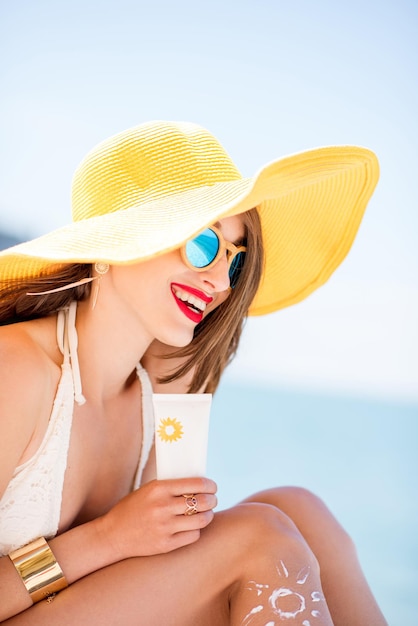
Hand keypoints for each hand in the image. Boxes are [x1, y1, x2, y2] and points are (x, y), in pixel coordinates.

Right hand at [98, 477, 216, 559]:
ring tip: (206, 513)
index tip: (213, 487)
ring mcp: (164, 527)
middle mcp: (163, 507)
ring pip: (201, 520)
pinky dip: (196, 530)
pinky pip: (193, 536)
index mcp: (159, 488)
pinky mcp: (165, 544)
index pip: (196, 484)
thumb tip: (199, 485)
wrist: (113, 534)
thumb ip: (171, 487)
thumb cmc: (133, 508)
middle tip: (213, 499)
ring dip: (208, 515)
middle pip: (202, 502)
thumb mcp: (149, 490)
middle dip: (212, 500)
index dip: (210, 485)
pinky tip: (193, 526)